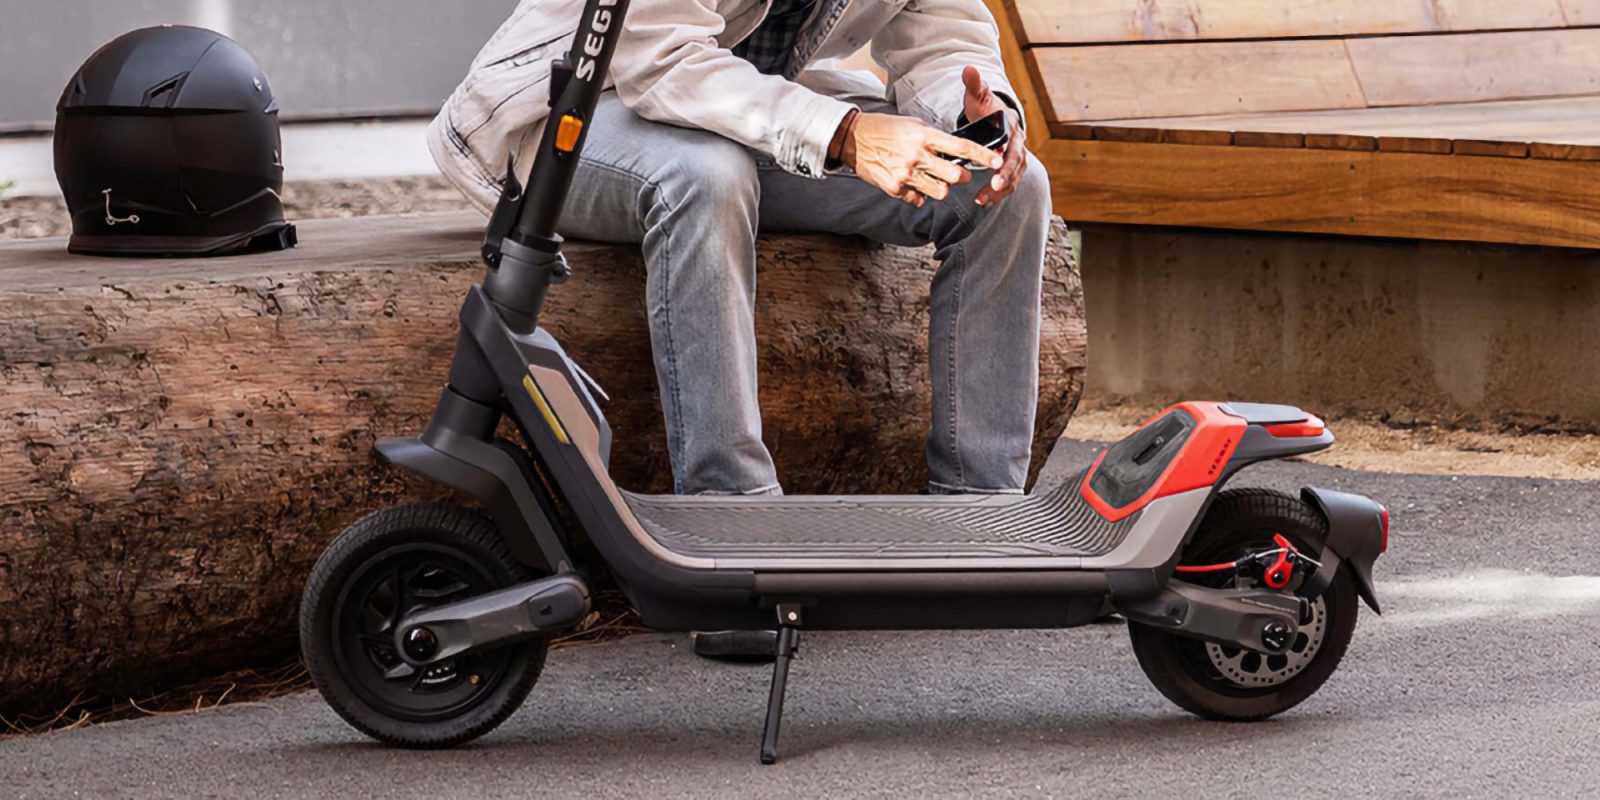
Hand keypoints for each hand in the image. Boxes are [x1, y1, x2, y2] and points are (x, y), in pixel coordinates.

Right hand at [840, 111, 1002, 206]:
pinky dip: (920, 194)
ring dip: (942, 187)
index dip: (983, 156)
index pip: (961, 147)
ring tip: (932, 178)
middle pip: (955, 176)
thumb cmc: (885, 129)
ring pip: (940, 192)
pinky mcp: (895, 188)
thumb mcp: (913, 125)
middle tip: (959, 174)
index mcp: (924, 136)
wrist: (853, 138)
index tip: (997, 161)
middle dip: (962, 177)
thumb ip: (934, 138)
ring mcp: (906, 174)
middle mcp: (917, 155)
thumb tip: (955, 149)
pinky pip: (919, 199)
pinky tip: (913, 183)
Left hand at [961, 66, 1027, 206]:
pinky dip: (999, 194)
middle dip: (1005, 178)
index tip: (996, 166)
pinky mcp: (1012, 169)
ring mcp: (1017, 158)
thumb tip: (968, 69)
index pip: (1012, 144)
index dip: (1006, 157)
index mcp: (1012, 128)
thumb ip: (974, 84)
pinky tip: (986, 202)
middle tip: (993, 188)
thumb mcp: (978, 96)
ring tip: (983, 200)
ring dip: (1000, 191)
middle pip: (1015, 165)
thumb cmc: (986, 108)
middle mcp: (1019, 144)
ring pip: (1013, 178)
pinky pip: (1009, 184)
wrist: (995, 118)